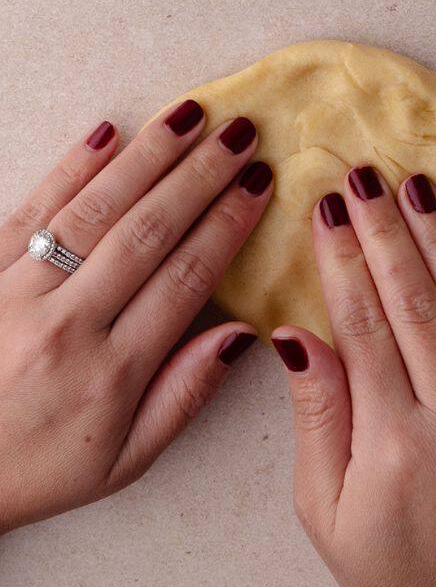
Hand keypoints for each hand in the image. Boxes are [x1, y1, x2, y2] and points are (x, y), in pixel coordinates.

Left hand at [0, 106, 270, 532]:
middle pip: (145, 233)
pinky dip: (69, 169)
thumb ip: (182, 398)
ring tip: (189, 116)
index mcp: (110, 374)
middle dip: (198, 177)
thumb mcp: (123, 462)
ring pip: (91, 210)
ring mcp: (15, 293)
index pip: (183, 280)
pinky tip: (105, 135)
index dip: (226, 227)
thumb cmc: (36, 470)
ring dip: (145, 157)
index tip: (259, 186)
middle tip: (240, 134)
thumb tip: (240, 337)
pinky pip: (31, 211)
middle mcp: (65, 324)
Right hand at [273, 170, 435, 586]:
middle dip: (386, 234)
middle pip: (417, 306)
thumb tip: (295, 336)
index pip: (364, 329)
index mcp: (397, 450)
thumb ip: (318, 421)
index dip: (342, 263)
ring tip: (413, 189)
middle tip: (362, 174)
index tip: (325, 209)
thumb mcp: (328, 515)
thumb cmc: (396, 578)